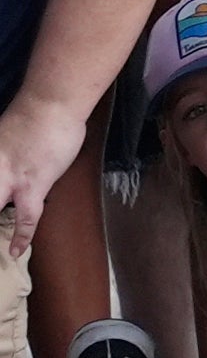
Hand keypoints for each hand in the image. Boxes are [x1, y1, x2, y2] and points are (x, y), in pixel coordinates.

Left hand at [0, 95, 84, 256]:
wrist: (51, 104)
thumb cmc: (34, 115)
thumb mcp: (4, 138)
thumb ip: (1, 159)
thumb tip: (7, 172)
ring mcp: (8, 178)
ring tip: (0, 252)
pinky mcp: (32, 185)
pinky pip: (27, 218)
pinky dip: (22, 236)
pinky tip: (16, 252)